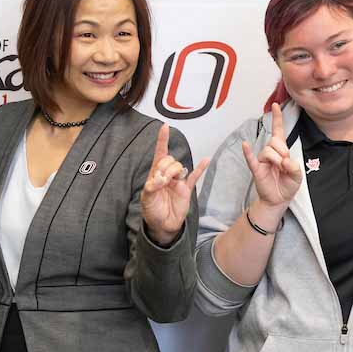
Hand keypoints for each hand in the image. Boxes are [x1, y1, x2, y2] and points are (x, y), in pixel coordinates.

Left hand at [140, 124, 209, 245]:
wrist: (163, 225)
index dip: (162, 140)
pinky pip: (195, 176)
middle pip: (169, 160)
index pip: (159, 154)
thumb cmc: (152, 210)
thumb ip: (152, 186)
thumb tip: (161, 179)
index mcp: (155, 174)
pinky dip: (201, 168)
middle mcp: (167, 174)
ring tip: (170, 182)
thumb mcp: (146, 198)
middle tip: (162, 180)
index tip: (165, 127)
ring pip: (179, 166)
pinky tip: (206, 160)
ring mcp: (177, 181)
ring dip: (174, 171)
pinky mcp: (186, 189)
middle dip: (166, 166)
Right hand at [242, 103, 302, 208]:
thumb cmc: (287, 185)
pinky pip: (251, 159)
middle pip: (274, 141)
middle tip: (285, 165)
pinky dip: (248, 152)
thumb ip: (294, 167)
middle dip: (283, 151)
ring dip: (276, 160)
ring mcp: (262, 160)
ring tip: (279, 170)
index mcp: (281, 151)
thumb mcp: (297, 176)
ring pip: (268, 151)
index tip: (276, 105)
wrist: (279, 200)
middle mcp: (270, 152)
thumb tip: (284, 162)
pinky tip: (245, 145)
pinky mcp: (256, 169)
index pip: (278, 131)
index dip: (277, 118)